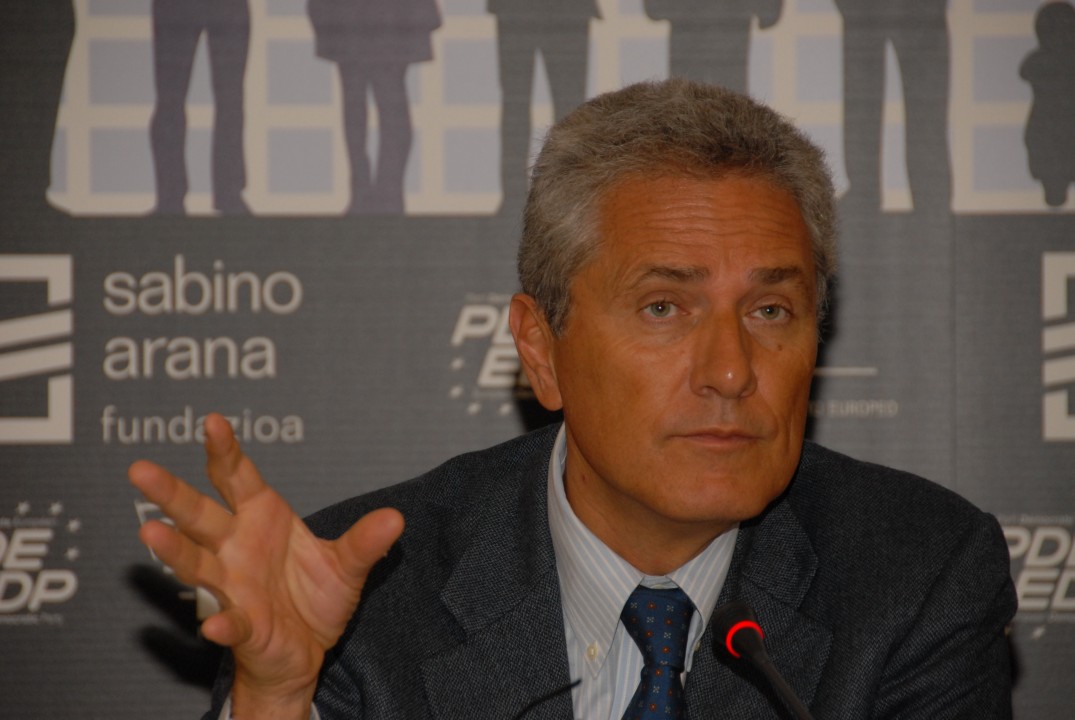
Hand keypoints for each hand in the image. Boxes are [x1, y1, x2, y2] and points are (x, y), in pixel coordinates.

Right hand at [130, 413, 403, 719]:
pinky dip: (222, 624)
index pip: (237, 477)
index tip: (212, 422)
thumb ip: (364, 542)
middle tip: (140, 470)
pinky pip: (229, 622)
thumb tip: (396, 519)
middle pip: (198, 514)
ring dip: (175, 549)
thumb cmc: (314, 598)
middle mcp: (235, 547)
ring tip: (150, 533)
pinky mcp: (241, 626)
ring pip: (195, 563)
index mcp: (260, 518)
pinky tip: (215, 626)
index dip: (224, 450)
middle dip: (171, 492)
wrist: (306, 650)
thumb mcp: (346, 566)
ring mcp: (231, 586)